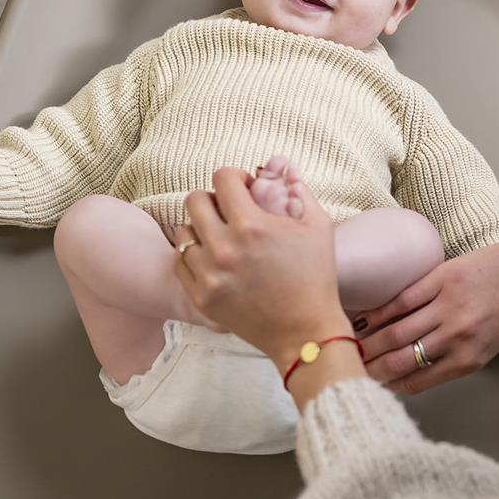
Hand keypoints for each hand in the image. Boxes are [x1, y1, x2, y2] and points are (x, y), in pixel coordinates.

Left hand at [175, 167, 352, 364]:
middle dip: (213, 199)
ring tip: (222, 240)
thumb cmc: (316, 277)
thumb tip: (281, 166)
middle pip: (194, 200)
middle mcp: (224, 248)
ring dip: (202, 229)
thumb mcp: (318, 226)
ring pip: (184, 232)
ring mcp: (209, 275)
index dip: (236, 178)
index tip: (245, 190)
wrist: (305, 332)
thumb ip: (299, 189)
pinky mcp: (201, 297)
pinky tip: (214, 260)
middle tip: (229, 213)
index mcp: (252, 226)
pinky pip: (180, 262)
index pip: (222, 178)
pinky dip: (193, 256)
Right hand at [354, 225, 498, 394]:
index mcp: (471, 358)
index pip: (419, 380)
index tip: (371, 388)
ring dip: (369, 342)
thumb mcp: (497, 343)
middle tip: (351, 370)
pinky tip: (364, 318)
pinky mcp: (444, 278)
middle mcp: (456, 337)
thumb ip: (462, 353)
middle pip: (401, 358)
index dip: (390, 386)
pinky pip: (403, 299)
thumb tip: (426, 360)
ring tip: (350, 346)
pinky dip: (380, 311)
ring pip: (396, 331)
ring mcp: (448, 306)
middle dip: (372, 368)